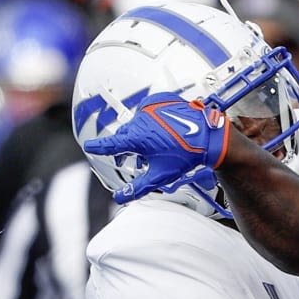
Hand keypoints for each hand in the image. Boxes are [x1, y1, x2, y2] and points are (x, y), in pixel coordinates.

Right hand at [82, 94, 229, 202]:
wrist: (209, 135)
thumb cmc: (187, 154)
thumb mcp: (160, 175)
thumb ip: (138, 187)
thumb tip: (120, 198)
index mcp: (137, 137)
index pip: (111, 144)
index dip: (99, 147)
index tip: (89, 147)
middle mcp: (140, 119)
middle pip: (124, 135)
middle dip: (126, 148)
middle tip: (129, 159)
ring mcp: (150, 108)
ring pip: (137, 124)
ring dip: (140, 135)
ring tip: (153, 147)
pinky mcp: (159, 101)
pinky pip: (148, 112)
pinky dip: (150, 121)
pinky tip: (162, 132)